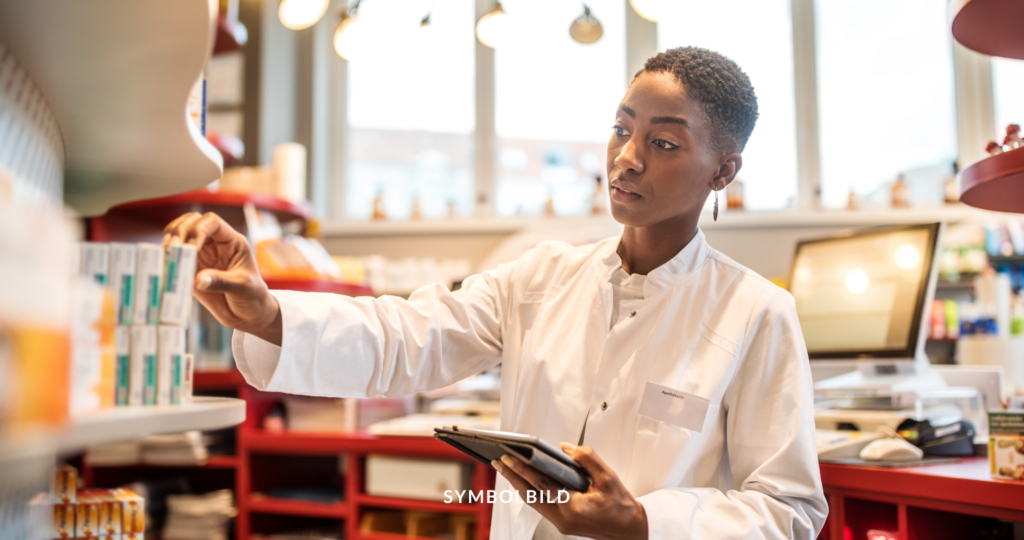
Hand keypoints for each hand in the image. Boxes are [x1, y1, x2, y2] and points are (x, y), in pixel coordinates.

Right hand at [163, 212, 281, 344]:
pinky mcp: (189, 269)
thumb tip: (198, 280)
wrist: (247, 314)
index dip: (198, 229)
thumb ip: (221, 282)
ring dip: (170, 240)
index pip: (212, 222)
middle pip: (192, 222)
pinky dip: (165, 258)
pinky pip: (173, 257)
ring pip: (179, 234)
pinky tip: (162, 265)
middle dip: (179, 231)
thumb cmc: (252, 296)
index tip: (191, 247)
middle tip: (172, 248)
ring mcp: (200, 255)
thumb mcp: (242, 288)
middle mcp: (214, 244)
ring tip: (165, 254)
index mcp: (231, 241)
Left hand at [492, 443, 647, 539]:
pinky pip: (541, 506)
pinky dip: (531, 492)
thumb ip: (587, 459)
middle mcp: (563, 518)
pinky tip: (525, 480)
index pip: (541, 484)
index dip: (523, 469)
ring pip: (533, 502)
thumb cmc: (620, 506)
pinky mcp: (562, 524)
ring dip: (519, 484)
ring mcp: (561, 523)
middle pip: (530, 495)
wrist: (630, 530)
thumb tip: (566, 448)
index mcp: (573, 507)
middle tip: (499, 460)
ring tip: (507, 468)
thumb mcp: (608, 477)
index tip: (509, 457)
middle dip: (512, 476)